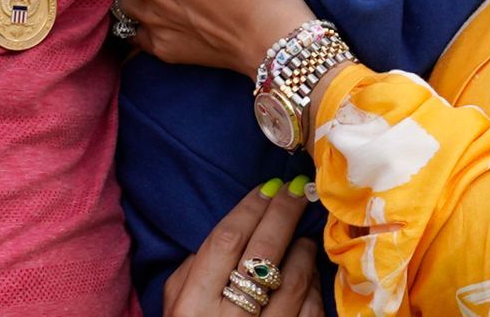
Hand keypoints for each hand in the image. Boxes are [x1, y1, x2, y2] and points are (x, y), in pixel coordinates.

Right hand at [163, 181, 324, 316]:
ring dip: (303, 250)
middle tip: (299, 191)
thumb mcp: (174, 310)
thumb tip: (229, 234)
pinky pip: (312, 311)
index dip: (250, 208)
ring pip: (295, 280)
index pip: (225, 242)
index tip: (269, 186)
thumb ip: (191, 273)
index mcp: (193, 306)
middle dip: (284, 214)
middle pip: (264, 253)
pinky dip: (315, 286)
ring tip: (303, 236)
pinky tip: (309, 274)